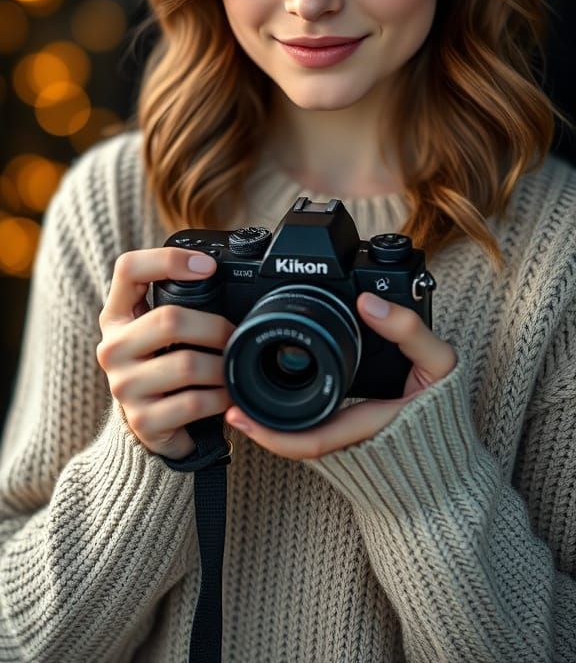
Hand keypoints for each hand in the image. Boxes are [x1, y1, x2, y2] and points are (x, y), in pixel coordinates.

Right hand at [97, 248, 235, 459]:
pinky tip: (227, 397)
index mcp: (116, 316)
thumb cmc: (163, 364)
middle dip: (215, 327)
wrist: (152, 425)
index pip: (128, 269)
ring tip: (233, 368)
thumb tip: (224, 274)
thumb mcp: (160, 330)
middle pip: (169, 319)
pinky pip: (193, 403)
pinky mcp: (143, 421)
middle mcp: (112, 348)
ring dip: (222, 366)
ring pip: (187, 364)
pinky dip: (220, 398)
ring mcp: (124, 386)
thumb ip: (178, 302)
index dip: (169, 259)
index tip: (208, 267)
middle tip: (235, 336)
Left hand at [225, 291, 456, 459]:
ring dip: (271, 430)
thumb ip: (409, 331)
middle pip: (299, 447)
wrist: (452, 467)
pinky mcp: (351, 452)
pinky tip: (269, 410)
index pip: (315, 441)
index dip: (274, 435)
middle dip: (262, 432)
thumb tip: (368, 302)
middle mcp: (357, 447)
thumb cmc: (445, 415)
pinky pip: (317, 440)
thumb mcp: (441, 366)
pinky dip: (290, 428)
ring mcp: (352, 452)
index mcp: (374, 428)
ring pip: (305, 445)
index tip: (241, 415)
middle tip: (229, 411)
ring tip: (238, 409)